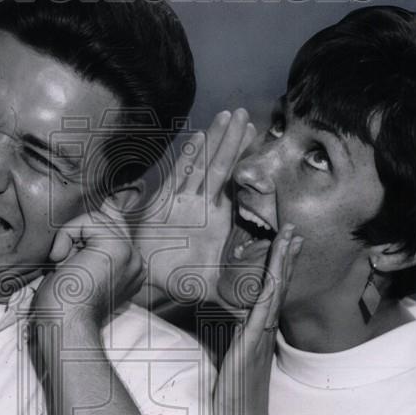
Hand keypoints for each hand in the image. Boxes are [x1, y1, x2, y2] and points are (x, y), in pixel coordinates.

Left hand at [32, 208, 144, 329]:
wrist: (63, 325)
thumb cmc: (64, 304)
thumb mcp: (80, 264)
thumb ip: (95, 237)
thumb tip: (110, 203)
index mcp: (131, 268)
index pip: (114, 228)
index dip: (89, 232)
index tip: (75, 256)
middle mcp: (136, 262)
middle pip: (105, 220)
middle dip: (78, 238)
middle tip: (68, 268)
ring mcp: (130, 254)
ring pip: (95, 219)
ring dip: (70, 241)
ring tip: (67, 267)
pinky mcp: (116, 247)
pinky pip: (87, 221)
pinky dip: (66, 237)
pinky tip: (63, 263)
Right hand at [132, 109, 257, 308]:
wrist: (150, 282)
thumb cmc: (183, 282)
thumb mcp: (218, 288)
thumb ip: (240, 291)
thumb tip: (265, 299)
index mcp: (218, 219)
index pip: (235, 185)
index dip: (245, 161)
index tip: (258, 138)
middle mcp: (202, 205)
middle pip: (221, 167)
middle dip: (233, 141)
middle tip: (246, 115)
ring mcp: (183, 202)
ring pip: (202, 166)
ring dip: (214, 141)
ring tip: (226, 117)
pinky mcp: (164, 205)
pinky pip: (177, 177)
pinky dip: (187, 158)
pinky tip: (196, 138)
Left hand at [214, 225, 300, 414]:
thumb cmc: (236, 396)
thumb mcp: (234, 358)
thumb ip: (237, 338)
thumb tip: (234, 323)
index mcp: (260, 331)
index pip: (273, 291)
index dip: (280, 266)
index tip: (288, 243)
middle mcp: (264, 330)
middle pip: (279, 285)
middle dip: (286, 256)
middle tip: (294, 229)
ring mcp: (260, 337)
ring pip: (274, 293)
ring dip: (281, 265)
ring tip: (290, 240)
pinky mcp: (250, 347)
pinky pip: (261, 314)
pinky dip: (268, 293)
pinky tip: (273, 276)